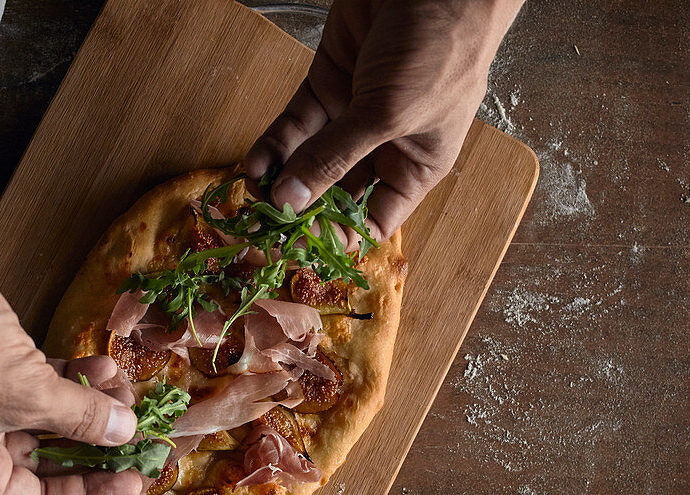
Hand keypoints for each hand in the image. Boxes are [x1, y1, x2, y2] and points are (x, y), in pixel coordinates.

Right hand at [0, 227, 142, 494]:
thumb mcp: (26, 391)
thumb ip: (81, 417)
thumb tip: (124, 433)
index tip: (132, 480)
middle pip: (43, 462)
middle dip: (93, 446)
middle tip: (138, 434)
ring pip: (44, 416)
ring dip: (87, 405)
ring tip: (126, 390)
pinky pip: (37, 381)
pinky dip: (69, 376)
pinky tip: (101, 365)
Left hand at [245, 0, 523, 240]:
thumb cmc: (440, 48)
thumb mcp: (388, 115)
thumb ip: (334, 159)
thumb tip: (290, 202)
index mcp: (414, 166)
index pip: (368, 220)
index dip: (333, 237)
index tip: (293, 250)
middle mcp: (381, 147)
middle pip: (330, 194)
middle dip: (296, 210)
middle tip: (258, 228)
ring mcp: (350, 115)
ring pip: (305, 160)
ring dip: (277, 180)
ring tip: (249, 197)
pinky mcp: (327, 84)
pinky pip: (293, 125)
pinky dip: (272, 145)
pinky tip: (252, 164)